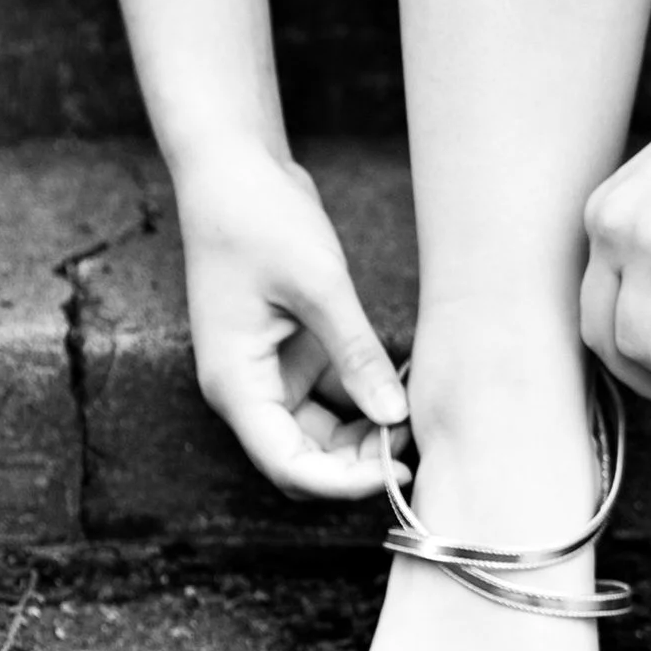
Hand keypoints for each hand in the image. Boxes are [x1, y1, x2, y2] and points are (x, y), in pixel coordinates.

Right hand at [175, 146, 407, 498]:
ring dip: (362, 436)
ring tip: (415, 416)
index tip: (396, 472)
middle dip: (356, 464)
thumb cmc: (260, 220)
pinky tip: (400, 386)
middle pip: (302, 459)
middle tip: (417, 445)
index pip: (287, 465)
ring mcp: (268, 371)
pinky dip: (361, 400)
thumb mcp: (319, 285)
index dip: (340, 482)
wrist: (234, 168)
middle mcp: (247, 387)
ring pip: (318, 434)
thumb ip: (356, 354)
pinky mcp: (290, 351)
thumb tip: (394, 418)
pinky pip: (326, 397)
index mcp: (236, 383)